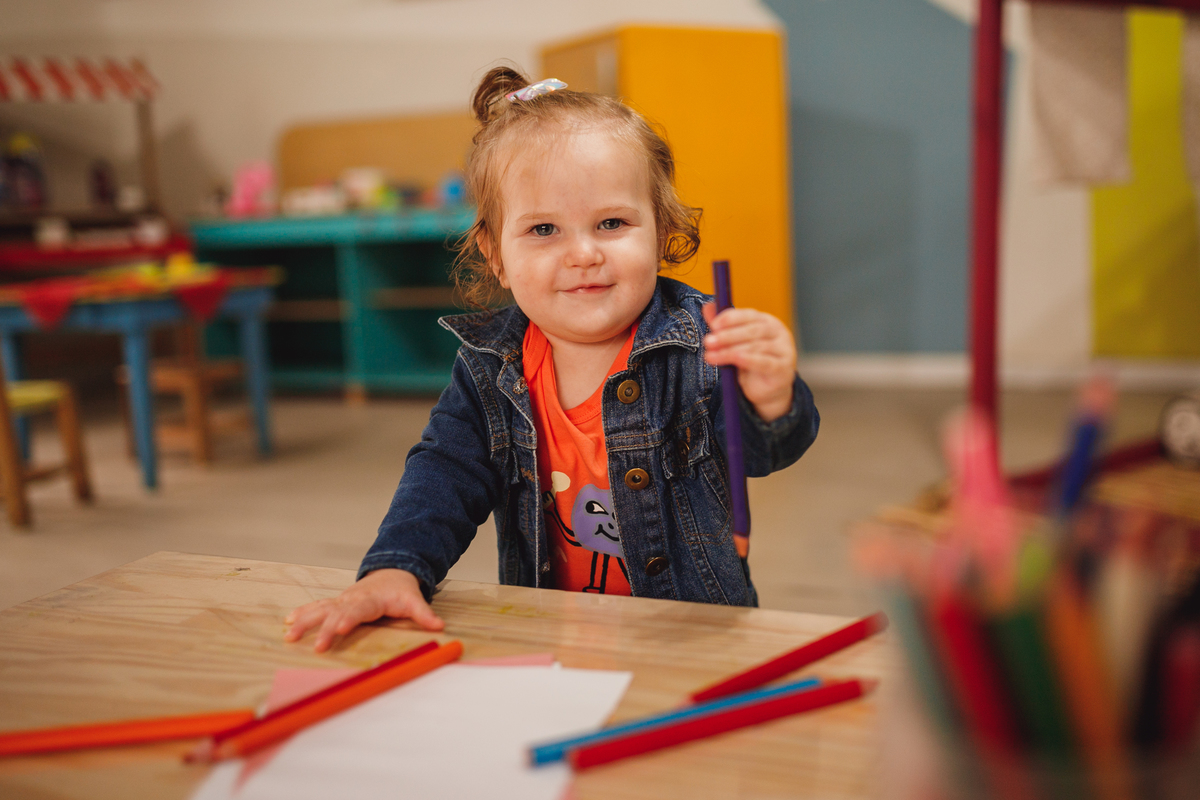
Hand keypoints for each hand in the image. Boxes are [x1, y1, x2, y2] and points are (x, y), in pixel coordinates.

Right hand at [284, 569, 443, 652]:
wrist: (390, 573)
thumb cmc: (400, 590)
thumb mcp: (414, 600)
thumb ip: (424, 614)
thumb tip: (439, 626)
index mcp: (371, 599)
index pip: (358, 610)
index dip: (348, 618)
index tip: (339, 629)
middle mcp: (353, 599)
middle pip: (336, 613)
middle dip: (325, 629)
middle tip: (317, 646)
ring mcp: (342, 600)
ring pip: (321, 609)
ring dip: (305, 621)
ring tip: (290, 635)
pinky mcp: (336, 603)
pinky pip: (316, 607)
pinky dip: (302, 613)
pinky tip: (288, 621)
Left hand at [702, 303, 796, 422]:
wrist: (768, 389)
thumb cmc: (751, 362)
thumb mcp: (735, 343)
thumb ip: (723, 326)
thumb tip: (708, 307)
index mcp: (766, 321)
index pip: (749, 315)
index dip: (731, 318)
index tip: (713, 325)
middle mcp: (778, 332)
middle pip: (752, 330)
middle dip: (727, 335)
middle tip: (708, 342)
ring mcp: (784, 350)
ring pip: (756, 347)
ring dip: (730, 351)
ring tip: (711, 356)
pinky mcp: (783, 368)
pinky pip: (765, 363)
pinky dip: (749, 360)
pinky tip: (735, 359)